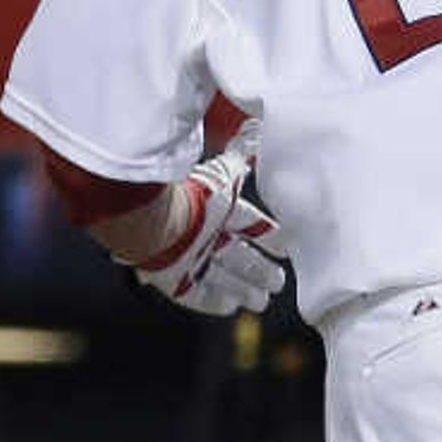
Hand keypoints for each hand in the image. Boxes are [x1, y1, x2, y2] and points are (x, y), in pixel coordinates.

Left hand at [125, 142, 290, 315]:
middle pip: (238, 256)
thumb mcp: (225, 176)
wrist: (155, 220)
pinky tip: (231, 308)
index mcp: (217, 210)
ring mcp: (189, 259)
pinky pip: (196, 294)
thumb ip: (241, 158)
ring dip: (243, 289)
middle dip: (259, 269)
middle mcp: (204, 235)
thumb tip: (255, 133)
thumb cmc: (193, 198)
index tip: (286, 247)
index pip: (248, 223)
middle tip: (279, 281)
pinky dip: (214, 301)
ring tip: (263, 301)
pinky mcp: (173, 280)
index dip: (269, 236)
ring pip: (222, 277)